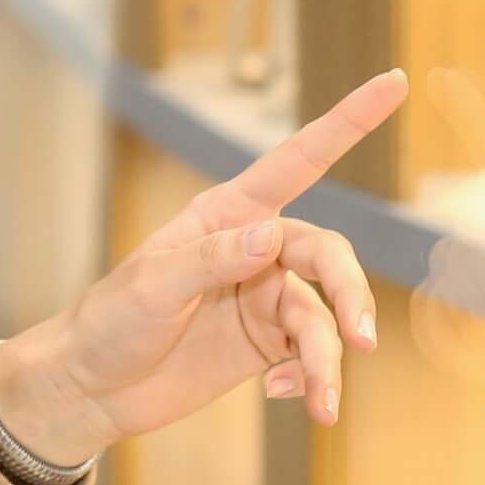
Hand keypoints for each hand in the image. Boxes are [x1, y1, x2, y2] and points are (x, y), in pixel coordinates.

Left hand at [0, 70, 408, 466]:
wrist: (90, 389)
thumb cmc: (110, 322)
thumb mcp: (152, 286)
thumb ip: (212, 259)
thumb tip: (271, 235)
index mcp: (227, 215)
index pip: (298, 161)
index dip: (348, 122)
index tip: (394, 82)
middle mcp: (255, 250)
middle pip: (328, 255)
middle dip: (349, 294)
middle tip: (360, 338)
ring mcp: (264, 298)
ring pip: (323, 317)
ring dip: (329, 360)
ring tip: (323, 403)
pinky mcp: (267, 346)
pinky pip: (310, 355)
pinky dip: (309, 379)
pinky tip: (287, 399)